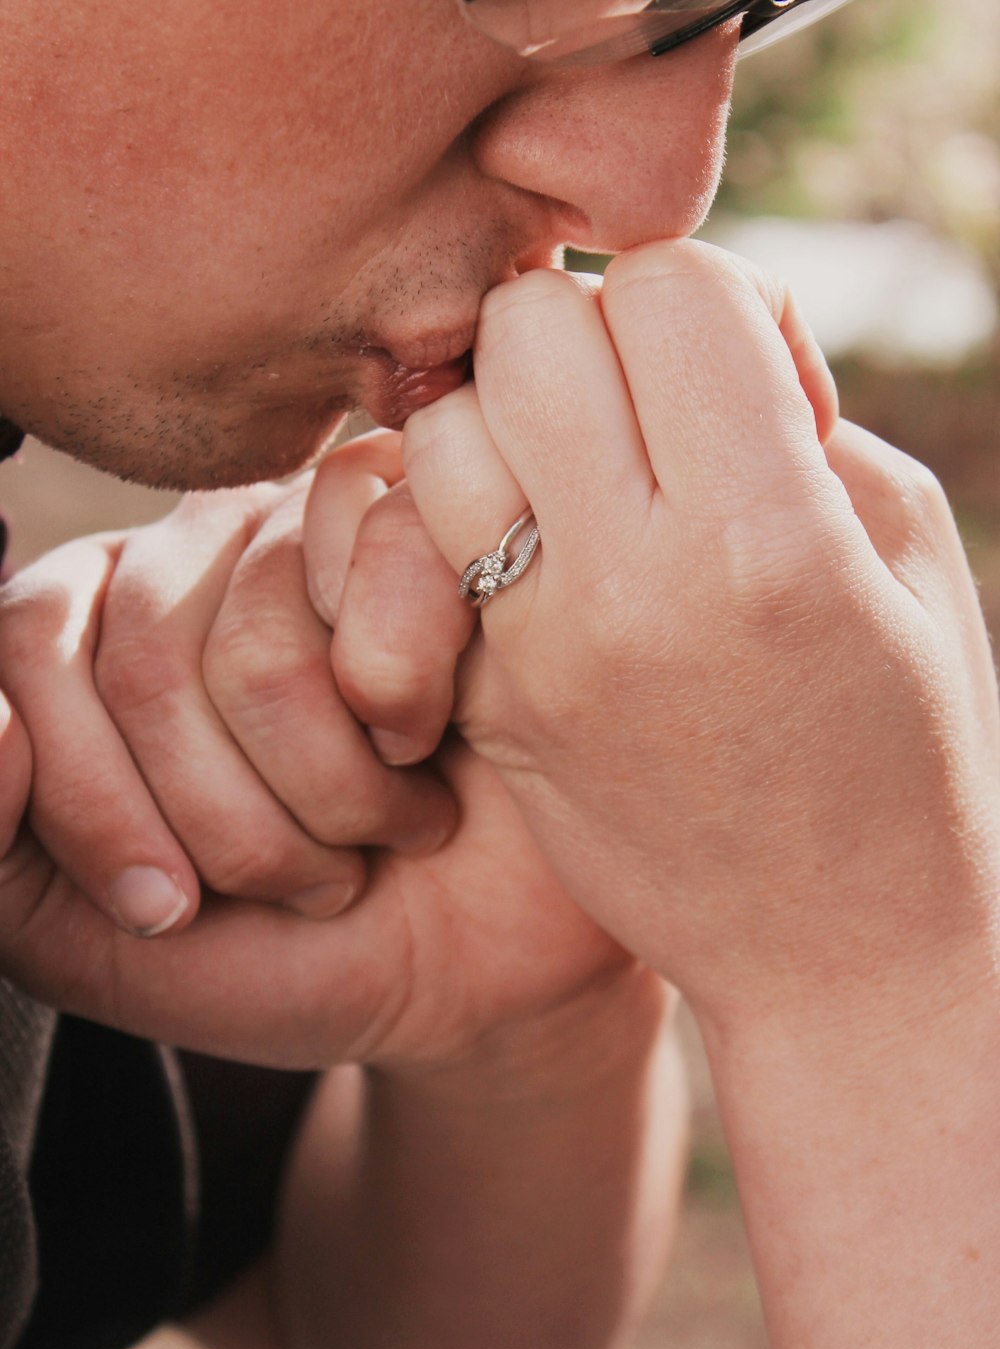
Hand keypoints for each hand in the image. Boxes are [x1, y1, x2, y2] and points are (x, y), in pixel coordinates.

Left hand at [0, 438, 628, 1066]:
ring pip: (264, 644)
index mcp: (95, 632)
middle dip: (232, 829)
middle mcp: (195, 557)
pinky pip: (379, 570)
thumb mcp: (91, 941)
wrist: (474, 967)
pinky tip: (438, 734)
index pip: (27, 649)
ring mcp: (314, 528)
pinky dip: (411, 697)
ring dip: (339, 794)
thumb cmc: (285, 948)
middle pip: (148, 660)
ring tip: (387, 826)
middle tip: (310, 885)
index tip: (169, 912)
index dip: (92, 803)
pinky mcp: (431, 522)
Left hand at [400, 241, 999, 1031]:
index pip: (666, 286)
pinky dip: (469, 520)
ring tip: (578, 482)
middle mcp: (632, 588)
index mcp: (770, 538)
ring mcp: (538, 657)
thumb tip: (697, 331)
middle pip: (527, 331)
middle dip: (589, 339)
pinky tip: (540, 556)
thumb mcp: (902, 549)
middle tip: (643, 414)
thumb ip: (795, 411)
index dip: (708, 302)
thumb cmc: (905, 744)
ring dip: (504, 426)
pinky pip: (419, 547)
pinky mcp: (488, 710)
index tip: (740, 376)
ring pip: (440, 431)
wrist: (838, 951)